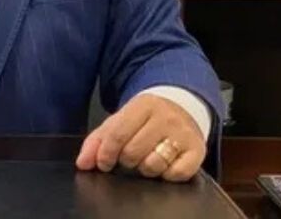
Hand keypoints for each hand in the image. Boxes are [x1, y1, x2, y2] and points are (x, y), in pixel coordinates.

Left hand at [75, 94, 205, 180]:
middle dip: (126, 160)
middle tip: (129, 157)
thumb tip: (83, 163)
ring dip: (145, 168)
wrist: (183, 108)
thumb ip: (97, 141)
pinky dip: (167, 175)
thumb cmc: (145, 119)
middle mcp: (165, 117)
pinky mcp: (198, 150)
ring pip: (153, 165)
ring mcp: (183, 134)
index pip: (117, 134)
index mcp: (143, 105)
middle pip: (133, 152)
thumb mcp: (120, 121)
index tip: (103, 163)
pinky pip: (176, 174)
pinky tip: (164, 164)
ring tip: (146, 158)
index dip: (106, 154)